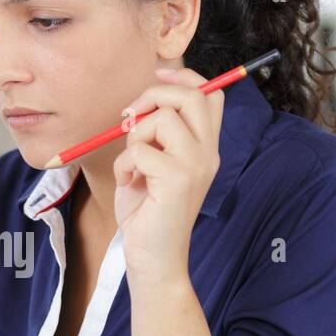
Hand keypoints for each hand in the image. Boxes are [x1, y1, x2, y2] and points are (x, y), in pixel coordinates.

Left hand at [113, 66, 223, 287]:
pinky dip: (125, 165)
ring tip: (133, 164)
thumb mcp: (153, 163)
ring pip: (162, 119)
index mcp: (206, 146)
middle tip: (130, 117)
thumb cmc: (148, 212)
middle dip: (154, 94)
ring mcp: (196, 165)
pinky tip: (129, 184)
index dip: (183, 77)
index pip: (210, 93)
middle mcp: (208, 153)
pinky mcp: (177, 180)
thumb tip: (142, 99)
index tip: (155, 78)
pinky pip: (140, 151)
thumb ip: (155, 134)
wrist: (153, 259)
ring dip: (135, 137)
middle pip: (192, 94)